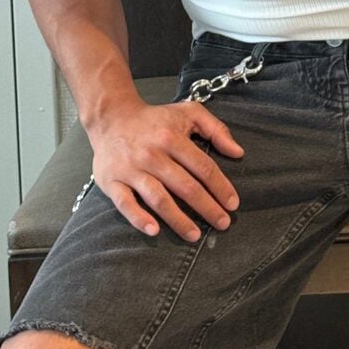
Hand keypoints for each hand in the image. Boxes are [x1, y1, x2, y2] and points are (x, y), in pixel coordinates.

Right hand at [88, 97, 243, 239]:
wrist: (111, 117)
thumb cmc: (155, 119)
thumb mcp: (189, 113)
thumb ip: (216, 129)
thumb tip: (238, 152)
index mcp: (172, 137)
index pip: (203, 167)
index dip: (220, 187)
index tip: (232, 204)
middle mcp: (152, 154)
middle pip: (185, 187)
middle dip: (207, 208)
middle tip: (223, 223)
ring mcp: (131, 169)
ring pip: (158, 198)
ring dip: (178, 220)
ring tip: (195, 235)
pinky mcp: (112, 181)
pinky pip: (125, 204)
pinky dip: (139, 218)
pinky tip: (154, 231)